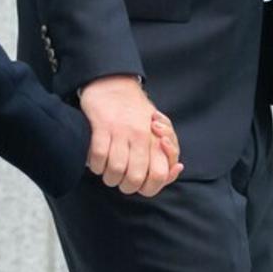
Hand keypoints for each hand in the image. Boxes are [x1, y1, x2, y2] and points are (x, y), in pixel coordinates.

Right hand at [79, 75, 183, 196]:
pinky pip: (98, 156)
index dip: (149, 188)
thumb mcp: (160, 128)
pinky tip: (97, 163)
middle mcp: (141, 136)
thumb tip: (176, 169)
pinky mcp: (102, 126)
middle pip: (136, 178)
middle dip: (126, 187)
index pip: (160, 175)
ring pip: (116, 170)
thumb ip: (169, 151)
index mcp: (156, 138)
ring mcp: (121, 131)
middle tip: (121, 182)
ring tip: (108, 174)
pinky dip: (96, 166)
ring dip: (109, 178)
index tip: (141, 185)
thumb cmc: (138, 112)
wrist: (115, 83)